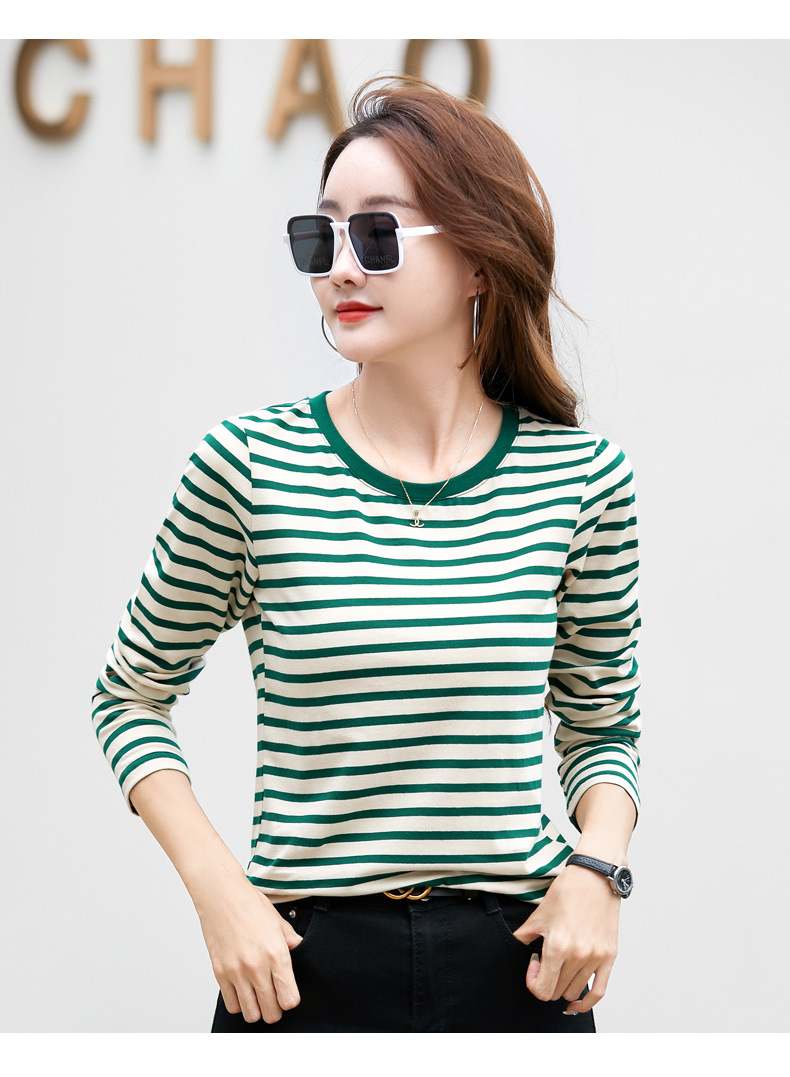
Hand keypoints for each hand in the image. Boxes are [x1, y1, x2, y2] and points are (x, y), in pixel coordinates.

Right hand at [192, 876, 304, 1023]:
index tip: (288, 994)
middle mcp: (257, 966)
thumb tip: (298, 947)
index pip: (289, 998)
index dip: (290, 1000)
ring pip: (251, 1014)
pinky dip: (238, 1003)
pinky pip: (231, 1005)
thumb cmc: (248, 903)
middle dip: (275, 1010)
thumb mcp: (277, 919)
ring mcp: (236, 972)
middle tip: (274, 999)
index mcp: (276, 953)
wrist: (220, 894)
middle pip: (271, 1012)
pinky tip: (242, 989)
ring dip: (257, 1009)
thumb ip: (289, 938)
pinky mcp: (219, 973)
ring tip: (258, 997)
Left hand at [512, 863, 621, 1013]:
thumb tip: (517, 946)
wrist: (594, 876)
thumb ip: (524, 935)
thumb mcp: (540, 913)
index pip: (541, 989)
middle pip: (556, 992)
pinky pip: (599, 991)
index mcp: (557, 947)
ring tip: (561, 964)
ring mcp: (595, 958)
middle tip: (545, 963)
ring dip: (563, 985)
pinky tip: (576, 1002)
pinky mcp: (609, 956)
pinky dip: (586, 1002)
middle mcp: (577, 956)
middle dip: (546, 982)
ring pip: (574, 992)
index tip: (534, 966)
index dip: (532, 982)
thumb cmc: (568, 890)